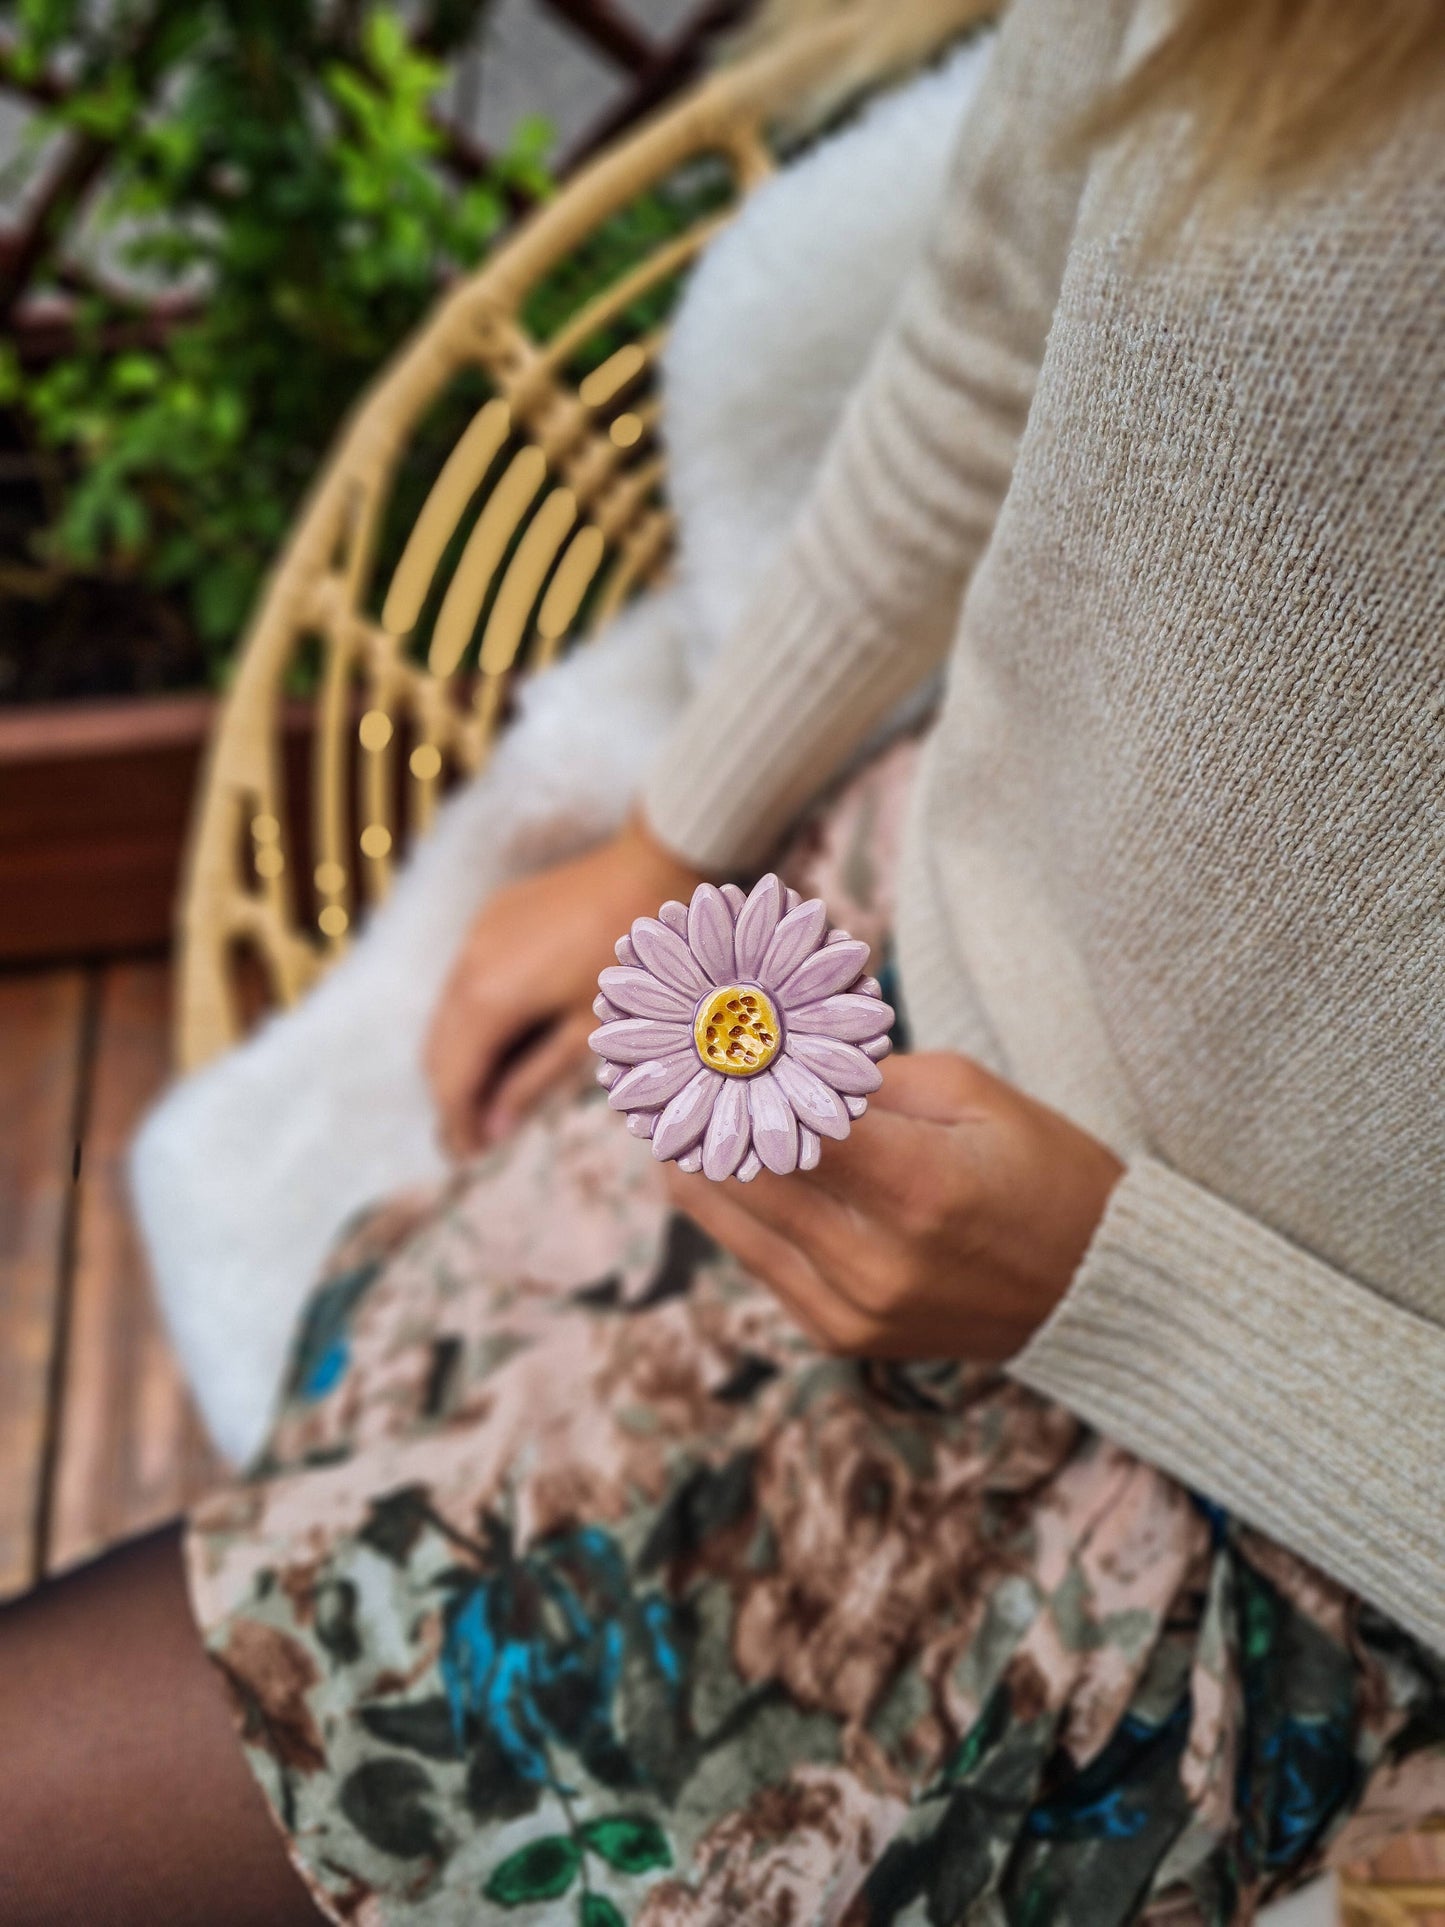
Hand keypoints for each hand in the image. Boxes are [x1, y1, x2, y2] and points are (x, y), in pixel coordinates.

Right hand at [426, 815, 702, 1157]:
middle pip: (437, 1051)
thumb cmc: (641, 962)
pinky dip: (472, 1018)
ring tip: (492, 1096)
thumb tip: (494, 1128)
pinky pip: (464, 980)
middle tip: (477, 1139)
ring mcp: (477, 936)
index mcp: (489, 1001)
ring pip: (445, 1014)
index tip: (470, 1161)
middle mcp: (467, 966)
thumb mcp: (593, 1033)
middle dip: (452, 1098)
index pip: (452, 1081)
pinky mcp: (494, 917)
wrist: (659, 866)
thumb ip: (534, 1081)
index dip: (458, 1126)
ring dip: (460, 1059)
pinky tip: (505, 1039)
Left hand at [665, 1052, 1123, 1362]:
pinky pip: (757, 1261)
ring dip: (690, 1156)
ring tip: (660, 1104)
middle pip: (737, 1168)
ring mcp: (854, 1309)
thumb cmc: (1042, 1167)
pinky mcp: (843, 1336)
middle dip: (692, 1105)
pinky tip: (704, 1165)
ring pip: (729, 1218)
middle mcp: (875, 1259)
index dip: (723, 1069)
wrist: (1099, 1290)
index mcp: (916, 1184)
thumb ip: (861, 1074)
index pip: (779, 1118)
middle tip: (648, 1055)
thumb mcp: (967, 1089)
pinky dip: (729, 1209)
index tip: (687, 1029)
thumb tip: (767, 1048)